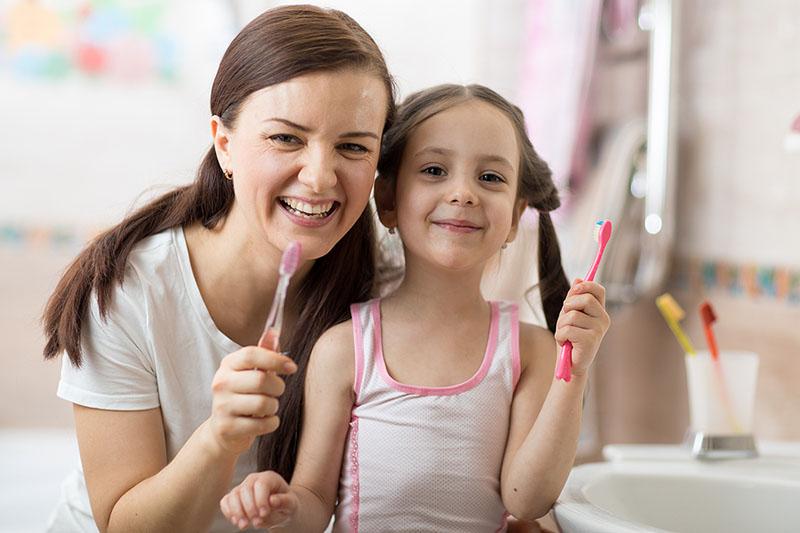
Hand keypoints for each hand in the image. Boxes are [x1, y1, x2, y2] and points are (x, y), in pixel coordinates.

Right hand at [208, 330, 297, 455]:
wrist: (223, 429)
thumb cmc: (243, 395)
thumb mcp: (250, 371)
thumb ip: (264, 353)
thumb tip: (273, 331)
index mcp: (228, 364)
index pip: (252, 354)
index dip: (276, 359)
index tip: (292, 367)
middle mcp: (221, 383)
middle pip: (261, 380)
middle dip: (278, 387)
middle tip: (277, 391)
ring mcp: (222, 406)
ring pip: (264, 403)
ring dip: (274, 406)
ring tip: (268, 407)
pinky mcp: (227, 428)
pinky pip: (262, 424)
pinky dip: (271, 423)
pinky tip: (263, 421)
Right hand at [220, 471, 298, 529]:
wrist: (279, 510)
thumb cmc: (286, 505)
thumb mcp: (291, 504)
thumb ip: (284, 501)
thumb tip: (272, 500)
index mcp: (269, 478)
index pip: (261, 484)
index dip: (261, 500)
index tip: (264, 514)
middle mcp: (253, 480)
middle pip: (245, 490)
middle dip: (249, 508)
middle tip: (257, 523)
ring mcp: (242, 487)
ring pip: (233, 496)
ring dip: (237, 512)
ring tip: (244, 525)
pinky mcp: (234, 497)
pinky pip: (225, 502)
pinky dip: (228, 512)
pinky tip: (237, 521)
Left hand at [555, 279, 609, 377]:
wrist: (570, 364)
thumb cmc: (569, 339)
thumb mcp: (569, 315)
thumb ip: (573, 298)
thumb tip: (578, 279)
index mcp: (599, 311)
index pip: (598, 290)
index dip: (586, 285)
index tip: (575, 289)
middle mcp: (603, 319)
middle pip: (584, 299)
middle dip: (567, 307)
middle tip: (565, 320)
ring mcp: (598, 330)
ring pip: (572, 315)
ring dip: (561, 325)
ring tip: (565, 335)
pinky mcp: (591, 340)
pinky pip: (567, 329)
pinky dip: (560, 336)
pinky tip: (565, 344)